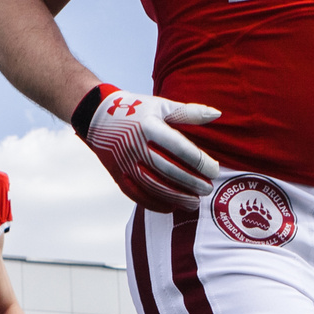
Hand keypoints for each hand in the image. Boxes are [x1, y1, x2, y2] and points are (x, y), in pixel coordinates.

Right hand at [78, 85, 220, 213]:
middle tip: (208, 190)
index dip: (200, 162)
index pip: (180, 148)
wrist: (97, 116)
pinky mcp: (117, 174)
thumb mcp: (161, 105)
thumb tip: (217, 114)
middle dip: (191, 183)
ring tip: (194, 203)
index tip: (215, 171)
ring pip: (153, 186)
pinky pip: (137, 194)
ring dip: (176, 197)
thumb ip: (189, 112)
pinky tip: (171, 207)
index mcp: (150, 126)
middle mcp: (136, 146)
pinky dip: (155, 203)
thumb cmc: (136, 109)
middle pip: (168, 170)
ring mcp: (125, 162)